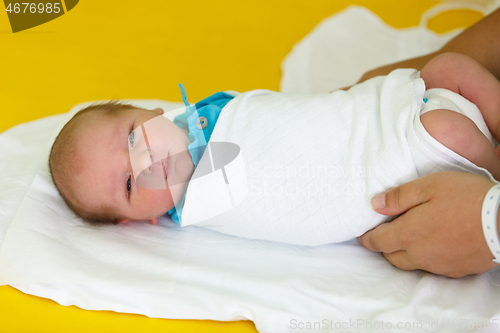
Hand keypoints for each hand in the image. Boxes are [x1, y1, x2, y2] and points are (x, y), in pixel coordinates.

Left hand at [358, 171, 498, 277]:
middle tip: (382, 236)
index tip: (361, 235)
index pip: (377, 242)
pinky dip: (425, 258)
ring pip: (411, 264)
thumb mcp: (429, 186)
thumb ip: (399, 197)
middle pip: (391, 256)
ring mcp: (440, 265)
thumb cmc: (467, 199)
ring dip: (403, 254)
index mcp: (408, 234)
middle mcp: (420, 254)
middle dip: (383, 247)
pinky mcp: (457, 270)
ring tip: (406, 239)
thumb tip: (374, 204)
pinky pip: (432, 267)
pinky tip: (432, 245)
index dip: (366, 238)